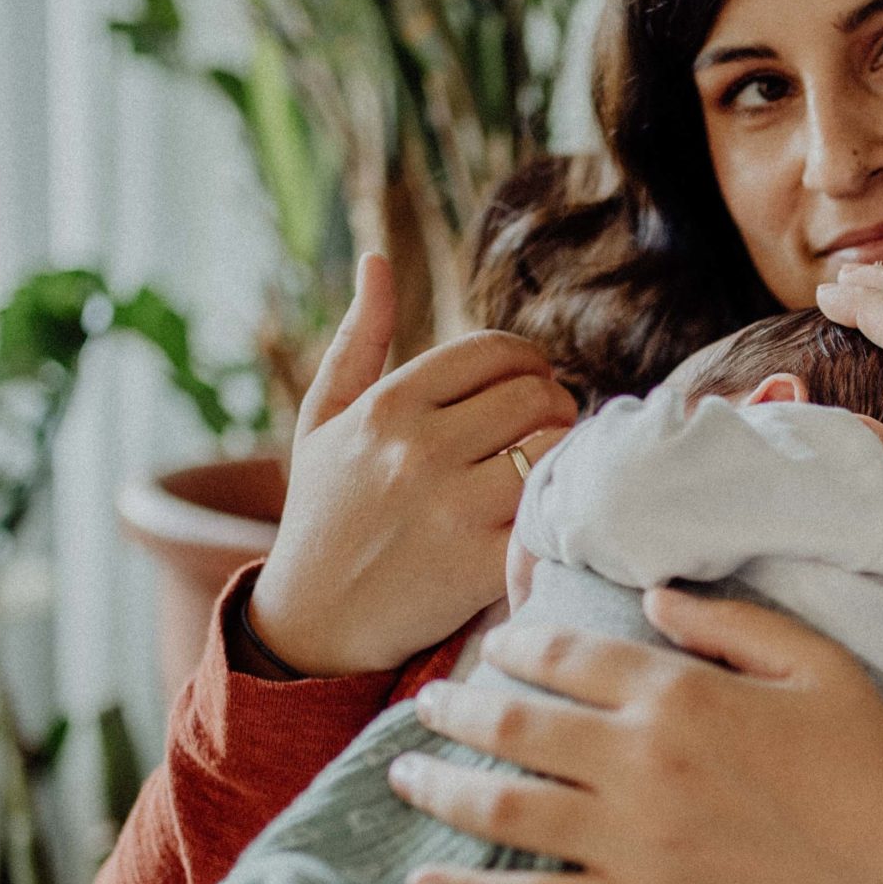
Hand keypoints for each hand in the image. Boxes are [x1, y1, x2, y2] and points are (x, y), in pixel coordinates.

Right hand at [249, 253, 576, 674]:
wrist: (313, 623)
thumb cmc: (322, 514)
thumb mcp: (323, 421)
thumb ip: (359, 340)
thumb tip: (375, 260)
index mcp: (389, 405)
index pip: (496, 351)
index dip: (528, 366)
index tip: (527, 392)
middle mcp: (420, 448)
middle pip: (537, 395)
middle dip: (557, 407)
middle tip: (550, 432)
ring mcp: (452, 507)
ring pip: (556, 450)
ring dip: (569, 458)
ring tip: (554, 471)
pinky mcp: (480, 566)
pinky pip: (552, 516)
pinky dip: (564, 513)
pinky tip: (553, 520)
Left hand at [386, 591, 882, 883]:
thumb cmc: (867, 771)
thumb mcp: (818, 664)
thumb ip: (732, 620)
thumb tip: (654, 594)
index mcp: (679, 693)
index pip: (566, 655)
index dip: (517, 646)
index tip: (493, 648)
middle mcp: (637, 760)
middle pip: (514, 725)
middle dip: (454, 711)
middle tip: (421, 706)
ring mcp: (629, 840)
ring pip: (502, 808)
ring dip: (439, 789)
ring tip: (401, 775)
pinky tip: (422, 883)